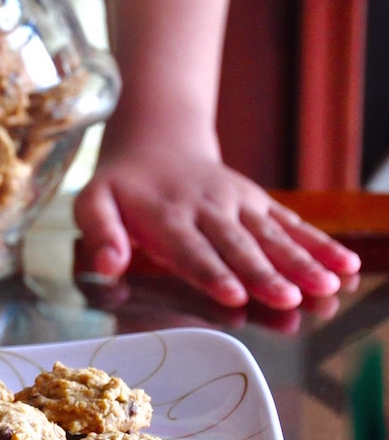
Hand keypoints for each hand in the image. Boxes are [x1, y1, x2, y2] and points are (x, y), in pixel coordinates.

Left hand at [73, 145, 361, 310]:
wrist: (155, 140)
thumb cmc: (119, 186)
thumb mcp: (92, 203)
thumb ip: (99, 233)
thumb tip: (106, 265)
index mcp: (165, 216)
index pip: (190, 249)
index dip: (211, 273)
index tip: (233, 295)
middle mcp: (206, 208)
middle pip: (238, 246)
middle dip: (264, 274)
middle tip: (289, 299)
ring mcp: (237, 203)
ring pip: (271, 235)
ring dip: (301, 261)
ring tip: (328, 286)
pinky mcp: (257, 202)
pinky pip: (290, 223)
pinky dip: (318, 243)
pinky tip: (346, 264)